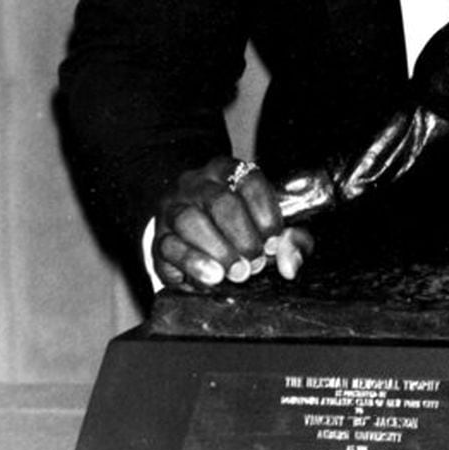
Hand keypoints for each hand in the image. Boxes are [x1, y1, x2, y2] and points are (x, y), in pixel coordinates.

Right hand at [153, 156, 312, 290]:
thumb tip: (290, 267)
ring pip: (189, 221)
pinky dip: (193, 264)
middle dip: (243, 237)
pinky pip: (168, 247)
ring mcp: (172, 208)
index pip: (250, 181)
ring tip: (236, 272)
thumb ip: (290, 242)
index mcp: (228, 171)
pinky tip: (212, 278)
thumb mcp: (269, 227)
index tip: (273, 242)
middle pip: (221, 202)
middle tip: (255, 263)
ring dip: (218, 250)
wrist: (193, 228)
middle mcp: (197, 184)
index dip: (266, 215)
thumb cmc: (241, 228)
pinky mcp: (158, 237)